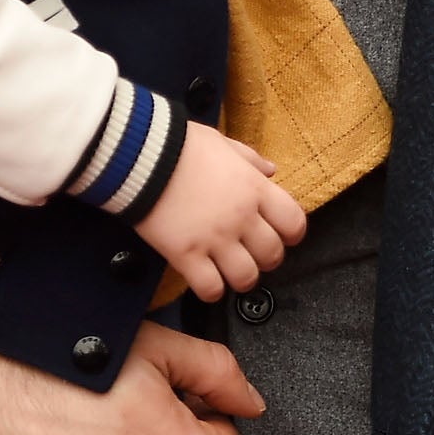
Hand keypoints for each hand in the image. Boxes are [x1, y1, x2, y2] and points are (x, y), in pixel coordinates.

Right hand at [135, 122, 303, 301]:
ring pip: (246, 277)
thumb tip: (271, 171)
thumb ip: (250, 159)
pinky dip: (212, 291)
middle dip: (267, 259)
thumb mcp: (223, 143)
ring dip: (242, 279)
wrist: (139, 156)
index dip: (292, 234)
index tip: (283, 236)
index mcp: (254, 189)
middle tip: (253, 256)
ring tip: (231, 273)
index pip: (294, 222)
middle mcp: (241, 217)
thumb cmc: (181, 146)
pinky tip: (206, 281)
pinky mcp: (185, 255)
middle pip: (272, 254)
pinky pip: (210, 288)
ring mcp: (214, 239)